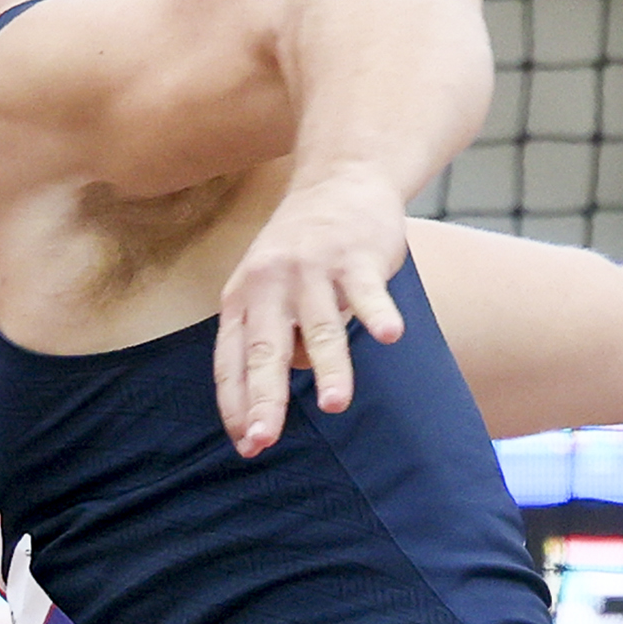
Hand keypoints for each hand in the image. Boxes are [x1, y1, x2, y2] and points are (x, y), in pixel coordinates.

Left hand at [213, 170, 409, 456]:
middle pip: (265, 349)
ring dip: (328, 367)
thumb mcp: (268, 288)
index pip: (232, 360)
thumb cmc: (303, 250)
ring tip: (333, 405)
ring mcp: (313, 269)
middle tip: (264, 438)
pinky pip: (368, 291)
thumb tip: (275, 399)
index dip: (237, 403)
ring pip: (320, 327)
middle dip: (264, 397)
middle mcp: (271, 284)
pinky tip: (390, 336)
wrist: (340, 179)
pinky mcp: (356, 256)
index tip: (247, 444)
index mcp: (243, 297)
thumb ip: (270, 339)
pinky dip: (377, 313)